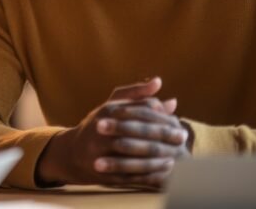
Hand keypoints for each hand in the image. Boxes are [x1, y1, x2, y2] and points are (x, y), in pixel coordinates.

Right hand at [35, 77, 188, 189]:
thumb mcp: (114, 105)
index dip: (160, 116)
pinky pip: (127, 172)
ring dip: (156, 156)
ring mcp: (100, 150)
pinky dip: (146, 173)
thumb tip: (159, 82)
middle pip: (137, 130)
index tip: (178, 122)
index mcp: (107, 111)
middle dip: (162, 134)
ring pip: (133, 153)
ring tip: (175, 156)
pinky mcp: (102, 170)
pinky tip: (162, 171)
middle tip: (182, 138)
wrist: (73, 152)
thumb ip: (137, 94)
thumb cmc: (101, 124)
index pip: (138, 110)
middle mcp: (102, 128)